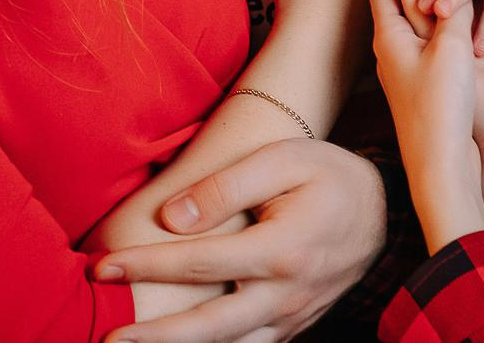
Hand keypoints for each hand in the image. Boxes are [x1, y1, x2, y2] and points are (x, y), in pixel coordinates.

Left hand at [94, 137, 386, 342]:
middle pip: (209, 327)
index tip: (102, 268)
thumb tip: (172, 220)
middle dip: (154, 337)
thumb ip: (226, 187)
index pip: (200, 263)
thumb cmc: (327, 174)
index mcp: (282, 249)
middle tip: (108, 338)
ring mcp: (292, 317)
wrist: (381, 209)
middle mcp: (287, 294)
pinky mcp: (293, 326)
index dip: (148, 267)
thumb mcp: (282, 159)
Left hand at [369, 0, 483, 251]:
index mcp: (392, 33)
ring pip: (412, 11)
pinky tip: (445, 12)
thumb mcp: (450, 52)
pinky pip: (427, 35)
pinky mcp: (426, 81)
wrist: (442, 167)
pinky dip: (435, 13)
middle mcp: (394, 45)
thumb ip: (450, 14)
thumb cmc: (441, 110)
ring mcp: (407, 64)